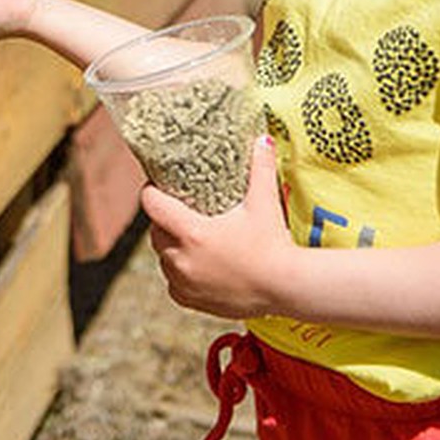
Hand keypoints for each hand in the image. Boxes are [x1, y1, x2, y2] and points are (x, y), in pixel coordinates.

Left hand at [142, 135, 291, 319]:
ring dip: (170, 247)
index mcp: (192, 232)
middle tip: (178, 207)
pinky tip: (193, 264)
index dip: (151, 192)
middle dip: (163, 219)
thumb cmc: (274, 244)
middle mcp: (182, 259)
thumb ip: (260, 167)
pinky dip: (179, 274)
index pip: (151, 205)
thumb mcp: (264, 202)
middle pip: (156, 231)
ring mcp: (186, 283)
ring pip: (163, 259)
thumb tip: (262, 138)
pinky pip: (173, 285)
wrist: (287, 288)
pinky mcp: (194, 302)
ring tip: (186, 235)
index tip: (158, 184)